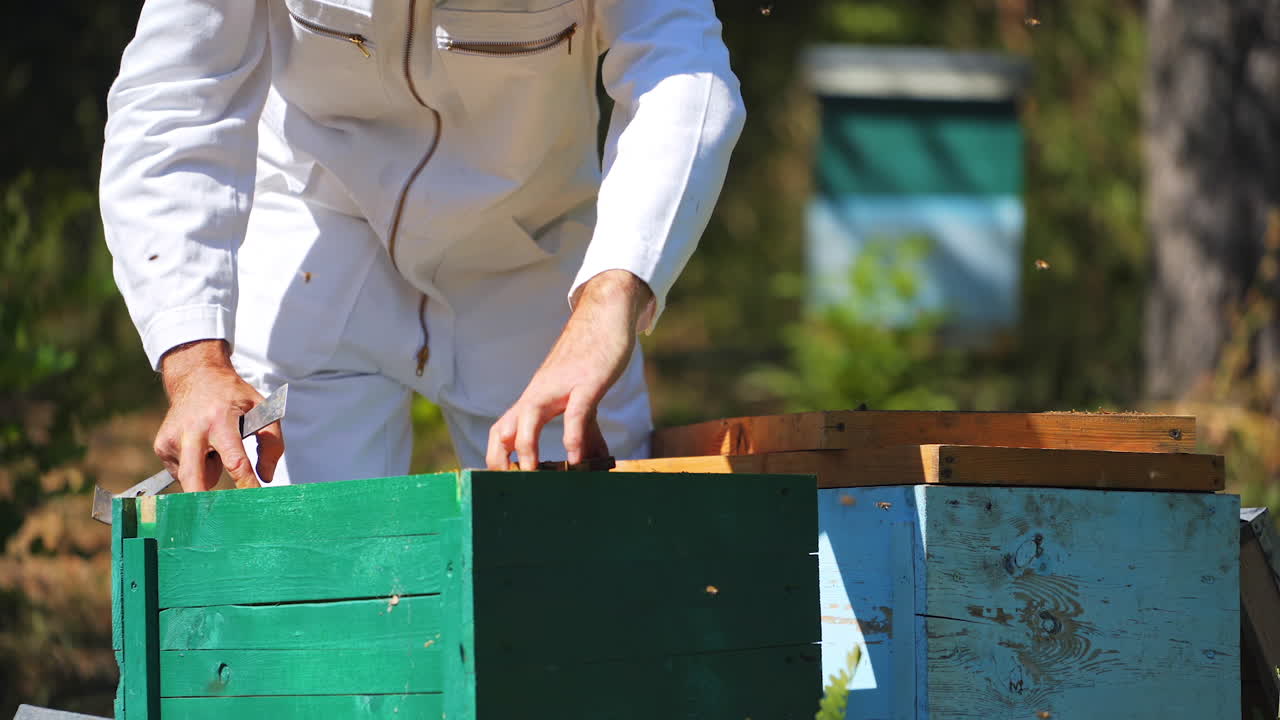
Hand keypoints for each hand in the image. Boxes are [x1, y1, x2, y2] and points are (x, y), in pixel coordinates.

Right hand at [154, 340, 284, 490]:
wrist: (196, 377)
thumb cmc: (234, 397)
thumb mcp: (262, 409)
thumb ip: (272, 441)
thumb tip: (267, 476)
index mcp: (221, 420)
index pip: (236, 459)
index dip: (246, 482)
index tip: (254, 498)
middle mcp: (193, 430)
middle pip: (193, 475)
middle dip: (200, 499)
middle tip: (212, 518)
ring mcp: (173, 438)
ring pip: (190, 476)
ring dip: (206, 473)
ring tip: (214, 448)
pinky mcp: (162, 445)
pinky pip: (182, 471)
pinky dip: (195, 466)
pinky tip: (199, 445)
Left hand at [486, 270, 652, 469]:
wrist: (605, 313)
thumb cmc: (591, 356)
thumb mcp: (584, 398)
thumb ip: (584, 431)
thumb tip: (590, 462)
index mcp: (535, 398)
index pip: (501, 430)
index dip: (495, 458)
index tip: (499, 486)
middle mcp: (540, 393)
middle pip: (503, 427)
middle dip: (499, 460)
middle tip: (508, 491)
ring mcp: (562, 385)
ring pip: (530, 418)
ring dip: (527, 449)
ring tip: (534, 478)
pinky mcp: (588, 380)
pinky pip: (576, 412)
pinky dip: (573, 437)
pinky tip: (577, 460)